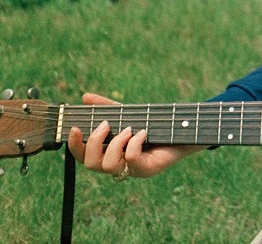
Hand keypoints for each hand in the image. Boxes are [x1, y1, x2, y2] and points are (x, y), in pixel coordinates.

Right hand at [67, 92, 203, 180]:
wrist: (183, 129)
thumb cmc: (152, 122)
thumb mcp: (127, 113)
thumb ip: (106, 106)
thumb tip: (84, 96)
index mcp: (108, 152)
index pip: (83, 156)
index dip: (74, 145)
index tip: (74, 128)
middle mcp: (117, 164)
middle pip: (90, 164)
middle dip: (94, 143)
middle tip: (106, 125)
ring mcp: (131, 170)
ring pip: (108, 166)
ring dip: (116, 144)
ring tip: (129, 129)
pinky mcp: (146, 169)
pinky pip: (131, 159)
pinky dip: (134, 143)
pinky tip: (143, 133)